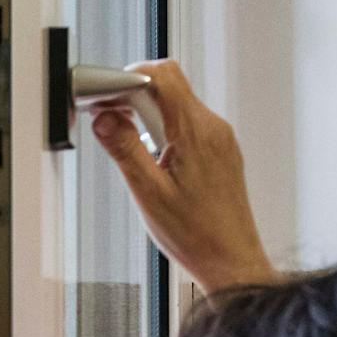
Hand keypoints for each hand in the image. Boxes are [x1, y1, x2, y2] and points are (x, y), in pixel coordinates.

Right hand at [88, 60, 276, 293]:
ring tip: (134, 152)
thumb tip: (105, 119)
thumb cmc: (196, 234)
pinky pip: (189, 125)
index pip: (163, 76)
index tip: (107, 95)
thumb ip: (124, 149)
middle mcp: (213, 128)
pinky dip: (165, 131)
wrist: (231, 260)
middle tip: (111, 124)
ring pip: (178, 106)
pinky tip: (155, 162)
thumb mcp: (148, 192)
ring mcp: (220, 139)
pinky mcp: (221, 151)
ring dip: (149, 118)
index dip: (130, 76)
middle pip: (170, 87)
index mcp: (195, 132)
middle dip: (135, 98)